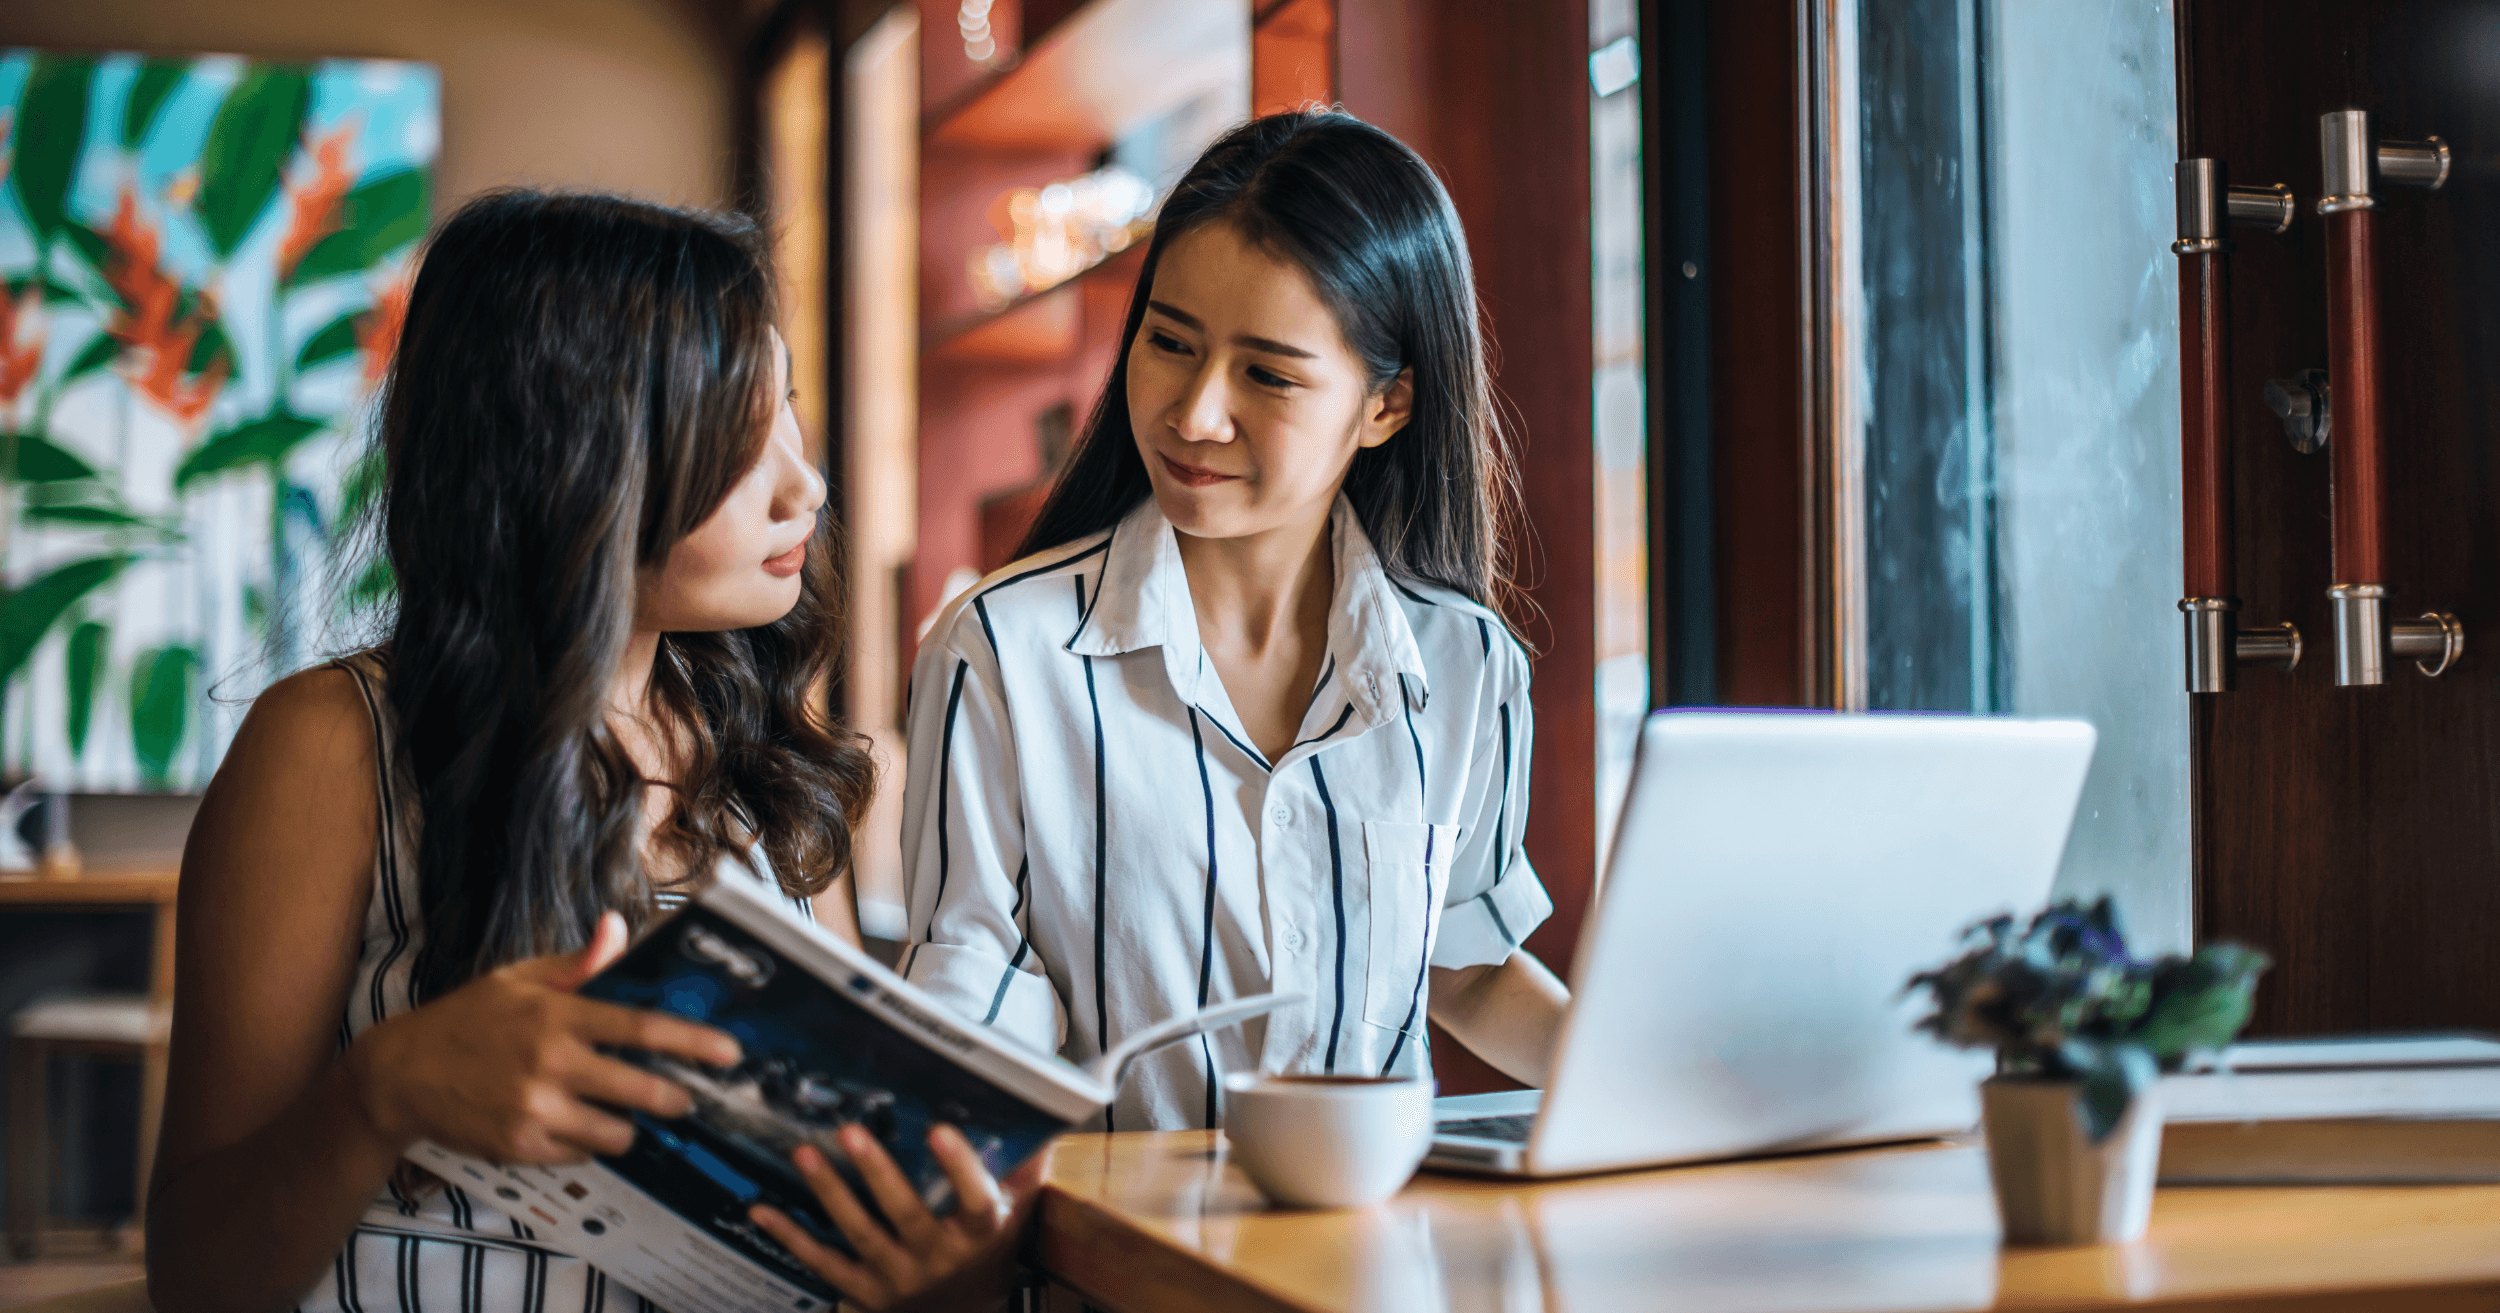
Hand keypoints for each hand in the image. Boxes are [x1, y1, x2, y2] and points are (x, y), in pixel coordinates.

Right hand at [345, 911, 741, 1162]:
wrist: (401, 1074)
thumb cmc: (469, 1019)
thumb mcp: (519, 978)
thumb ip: (578, 962)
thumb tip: (619, 927)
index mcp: (557, 1016)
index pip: (641, 1028)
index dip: (692, 1041)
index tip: (729, 1052)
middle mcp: (550, 1064)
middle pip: (641, 1089)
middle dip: (676, 1097)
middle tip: (689, 1097)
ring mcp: (535, 1111)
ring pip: (616, 1132)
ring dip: (630, 1125)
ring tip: (623, 1111)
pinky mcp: (521, 1147)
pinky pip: (581, 1153)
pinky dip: (588, 1142)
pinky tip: (575, 1124)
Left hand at [750, 1124, 1043, 1312]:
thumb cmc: (987, 1255)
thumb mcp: (1014, 1218)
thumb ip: (1023, 1173)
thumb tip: (1040, 1121)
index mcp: (979, 1235)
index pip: (975, 1200)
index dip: (959, 1167)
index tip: (941, 1129)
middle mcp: (938, 1259)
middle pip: (905, 1214)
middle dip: (877, 1173)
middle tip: (851, 1131)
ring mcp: (898, 1279)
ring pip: (860, 1234)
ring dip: (830, 1193)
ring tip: (806, 1154)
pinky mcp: (864, 1292)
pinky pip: (823, 1263)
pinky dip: (790, 1238)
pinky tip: (761, 1210)